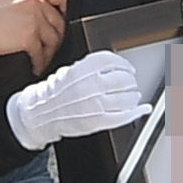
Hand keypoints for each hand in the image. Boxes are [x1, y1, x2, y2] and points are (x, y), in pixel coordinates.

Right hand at [5, 50, 153, 147]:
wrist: (40, 113)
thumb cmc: (54, 93)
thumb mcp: (70, 71)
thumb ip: (91, 68)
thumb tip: (114, 67)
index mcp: (82, 70)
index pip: (111, 61)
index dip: (124, 64)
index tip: (128, 68)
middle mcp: (90, 85)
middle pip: (122, 79)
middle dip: (130, 81)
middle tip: (130, 83)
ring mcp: (95, 104)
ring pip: (126, 97)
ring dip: (133, 96)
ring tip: (133, 96)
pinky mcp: (97, 121)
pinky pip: (123, 116)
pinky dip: (137, 112)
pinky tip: (142, 109)